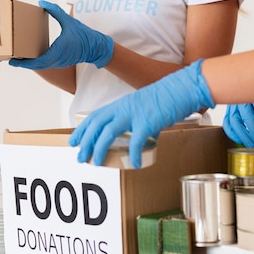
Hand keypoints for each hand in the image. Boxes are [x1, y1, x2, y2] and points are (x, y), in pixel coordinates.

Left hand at [9, 0, 113, 69]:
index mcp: (57, 52)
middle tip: (10, 58)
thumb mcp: (69, 21)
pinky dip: (36, 61)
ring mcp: (58, 62)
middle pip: (35, 64)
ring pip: (40, 65)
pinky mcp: (60, 61)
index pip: (37, 62)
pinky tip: (30, 55)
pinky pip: (45, 63)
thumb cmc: (84, 35)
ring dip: (29, 63)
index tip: (12, 61)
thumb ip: (55, 11)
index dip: (23, 63)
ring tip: (16, 56)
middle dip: (22, 62)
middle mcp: (56, 60)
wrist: (97, 48)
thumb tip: (42, 3)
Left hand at [69, 59, 214, 168]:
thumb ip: (136, 122)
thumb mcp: (142, 107)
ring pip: (108, 133)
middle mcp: (123, 109)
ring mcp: (134, 115)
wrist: (180, 89)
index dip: (82, 129)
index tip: (73, 141)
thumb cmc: (164, 98)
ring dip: (100, 149)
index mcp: (120, 105)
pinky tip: (133, 164)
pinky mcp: (147, 122)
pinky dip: (133, 155)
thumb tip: (140, 140)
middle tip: (80, 157)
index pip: (94, 116)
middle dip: (86, 142)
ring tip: (97, 162)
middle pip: (96, 125)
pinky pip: (136, 142)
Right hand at [222, 102, 253, 147]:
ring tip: (251, 145)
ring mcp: (233, 105)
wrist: (247, 82)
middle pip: (246, 117)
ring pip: (235, 122)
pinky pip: (227, 123)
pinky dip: (232, 133)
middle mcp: (242, 98)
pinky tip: (239, 140)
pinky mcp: (228, 110)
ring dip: (243, 136)